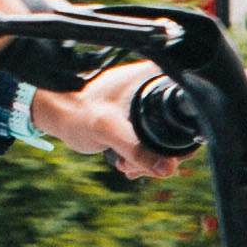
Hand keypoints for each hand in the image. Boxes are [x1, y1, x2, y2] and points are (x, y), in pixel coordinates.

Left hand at [37, 62, 178, 178]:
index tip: (165, 158)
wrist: (59, 115)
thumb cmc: (77, 113)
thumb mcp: (107, 130)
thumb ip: (137, 149)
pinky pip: (153, 139)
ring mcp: (148, 101)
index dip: (184, 138)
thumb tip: (168, 168)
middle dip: (160, 155)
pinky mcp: (141, 115)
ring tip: (126, 165)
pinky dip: (141, 156)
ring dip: (148, 159)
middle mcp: (154, 86)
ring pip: (166, 138)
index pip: (187, 107)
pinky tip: (126, 163)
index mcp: (153, 78)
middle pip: (179, 127)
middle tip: (134, 165)